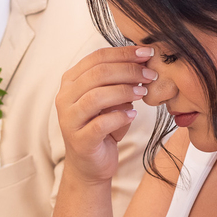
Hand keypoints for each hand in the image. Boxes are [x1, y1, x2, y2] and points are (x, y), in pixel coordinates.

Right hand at [55, 46, 156, 184]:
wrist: (91, 164)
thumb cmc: (102, 126)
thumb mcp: (111, 98)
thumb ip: (119, 79)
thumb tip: (144, 59)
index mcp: (71, 81)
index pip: (97, 57)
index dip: (124, 52)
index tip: (148, 53)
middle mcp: (65, 97)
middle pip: (98, 73)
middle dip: (129, 70)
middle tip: (151, 74)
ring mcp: (69, 119)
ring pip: (97, 96)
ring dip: (125, 91)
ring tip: (143, 92)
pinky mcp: (80, 140)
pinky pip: (100, 124)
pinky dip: (120, 117)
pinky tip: (133, 115)